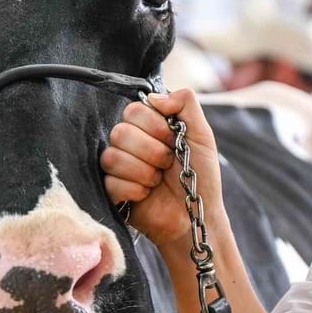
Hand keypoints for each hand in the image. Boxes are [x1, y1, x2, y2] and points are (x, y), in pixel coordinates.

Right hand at [103, 90, 222, 253]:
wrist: (197, 215)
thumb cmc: (201, 176)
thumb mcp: (201, 134)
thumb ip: (185, 102)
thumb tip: (154, 98)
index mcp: (148, 127)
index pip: (133, 110)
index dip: (154, 126)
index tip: (172, 140)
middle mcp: (129, 144)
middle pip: (119, 132)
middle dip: (151, 150)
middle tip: (167, 164)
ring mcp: (118, 168)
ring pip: (111, 156)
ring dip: (144, 171)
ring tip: (157, 181)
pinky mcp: (111, 192)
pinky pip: (110, 182)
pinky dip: (135, 190)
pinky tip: (146, 195)